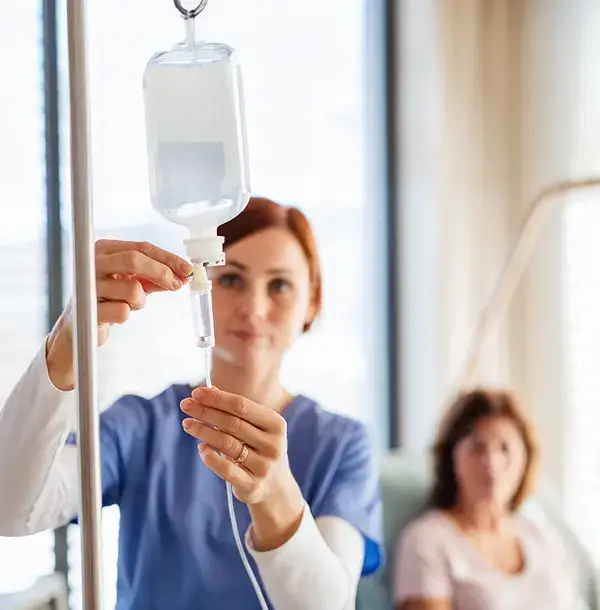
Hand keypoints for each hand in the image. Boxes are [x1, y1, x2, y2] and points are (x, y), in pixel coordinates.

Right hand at [46, 239, 192, 390]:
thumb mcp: (132, 283)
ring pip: (133, 289)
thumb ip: (155, 277)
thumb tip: (182, 275)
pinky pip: (123, 312)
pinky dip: (126, 315)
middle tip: (177, 285)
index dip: (168, 258)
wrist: (77, 329)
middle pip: (135, 259)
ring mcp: (88, 285)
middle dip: (162, 273)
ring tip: (127, 305)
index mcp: (104, 250)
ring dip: (139, 302)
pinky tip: (113, 315)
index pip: (142, 247)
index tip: (187, 269)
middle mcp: (92, 262)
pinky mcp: (87, 309)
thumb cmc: (107, 300)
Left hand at [180, 387, 296, 505]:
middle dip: (206, 412)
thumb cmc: (260, 449)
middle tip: (185, 405)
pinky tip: (201, 448)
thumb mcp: (256, 428)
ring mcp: (264, 466)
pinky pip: (226, 470)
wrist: (276, 488)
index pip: (242, 405)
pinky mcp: (252, 485)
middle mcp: (273, 444)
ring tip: (187, 424)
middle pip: (232, 423)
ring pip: (226, 444)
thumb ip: (236, 410)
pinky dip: (211, 457)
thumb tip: (209, 390)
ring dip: (203, 431)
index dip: (217, 398)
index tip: (196, 392)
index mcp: (276, 424)